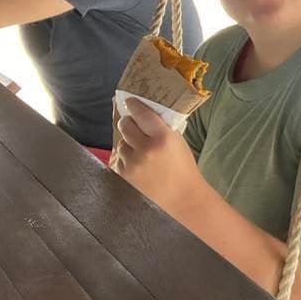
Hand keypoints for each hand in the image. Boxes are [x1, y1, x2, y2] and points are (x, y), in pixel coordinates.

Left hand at [114, 97, 203, 213]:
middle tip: (132, 124)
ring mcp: (133, 164)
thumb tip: (142, 112)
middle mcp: (145, 149)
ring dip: (128, 144)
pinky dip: (125, 160)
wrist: (182, 198)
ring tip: (140, 152)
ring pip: (121, 144)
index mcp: (163, 137)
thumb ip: (161, 127)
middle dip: (128, 123)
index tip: (130, 101)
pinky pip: (118, 161)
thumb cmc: (183, 168)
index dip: (134, 105)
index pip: (142, 113)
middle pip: (125, 125)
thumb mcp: (178, 142)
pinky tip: (137, 165)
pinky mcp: (124, 177)